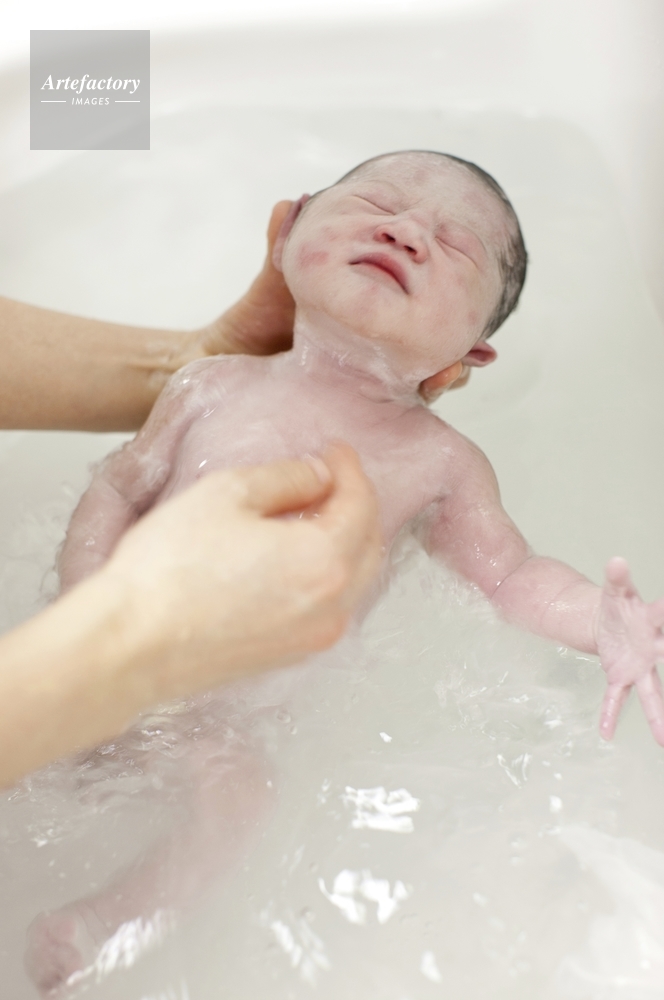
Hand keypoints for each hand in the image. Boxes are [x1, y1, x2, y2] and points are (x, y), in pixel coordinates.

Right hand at [103, 443, 382, 699]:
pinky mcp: (288, 656)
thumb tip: (317, 476)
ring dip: (343, 543)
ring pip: (353, 581)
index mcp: (325, 560)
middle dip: (355, 506)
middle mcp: (332, 606)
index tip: (334, 451)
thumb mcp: (227, 494)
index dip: (350, 469)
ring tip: (309, 514)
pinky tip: (293, 558)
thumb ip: (287, 478)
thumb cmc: (170, 568)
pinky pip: (328, 608)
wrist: (130, 644)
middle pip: (369, 545)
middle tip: (328, 479)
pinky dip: (325, 577)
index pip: (361, 504)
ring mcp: (312, 638)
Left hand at [184, 200, 471, 404]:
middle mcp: (378, 355)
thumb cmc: (259, 317)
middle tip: (460, 359)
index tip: (470, 317)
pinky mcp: (352, 407)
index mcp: (374, 320)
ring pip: (415, 387)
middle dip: (454, 359)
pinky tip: (416, 395)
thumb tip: (287, 203)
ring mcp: (367, 384)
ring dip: (435, 382)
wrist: (229, 360)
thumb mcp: (278, 280)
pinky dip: (403, 404)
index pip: (424, 321)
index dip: (453, 321)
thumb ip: (284, 246)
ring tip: (444, 375)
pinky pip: (384, 410)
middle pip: (431, 358)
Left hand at [597, 557, 663, 743]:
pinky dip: (610, 713)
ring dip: (657, 716)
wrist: (609, 624)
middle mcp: (652, 648)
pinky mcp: (622, 676)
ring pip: (652, 693)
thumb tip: (616, 561)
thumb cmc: (621, 607)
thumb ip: (617, 578)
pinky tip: (606, 733)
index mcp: (651, 622)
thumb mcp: (617, 591)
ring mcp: (639, 666)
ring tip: (663, 741)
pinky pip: (618, 697)